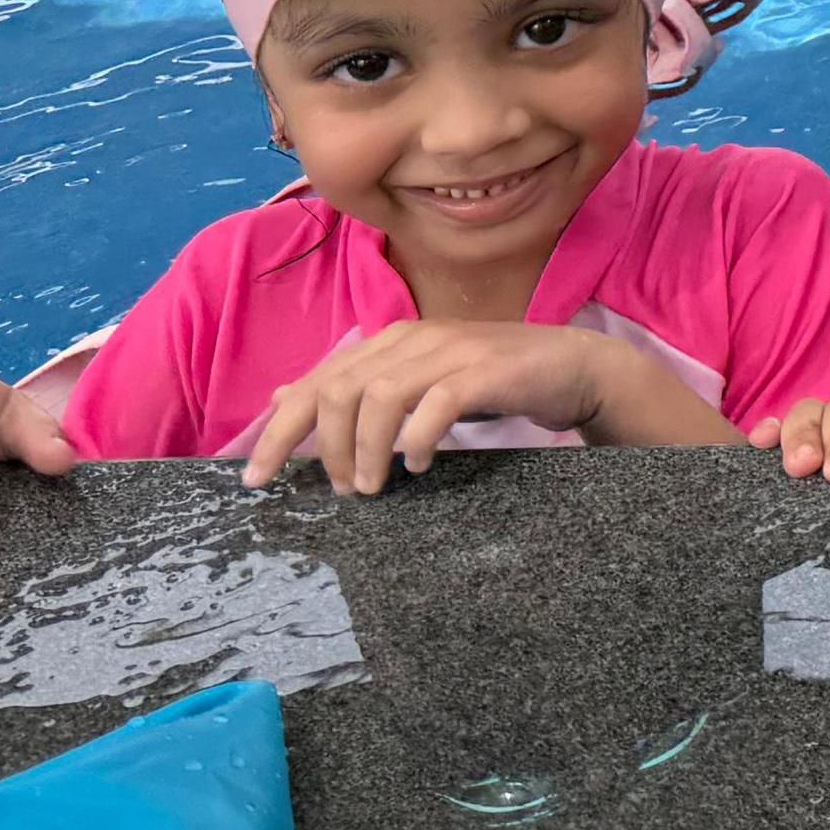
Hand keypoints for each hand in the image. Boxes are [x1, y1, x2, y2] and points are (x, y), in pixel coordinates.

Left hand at [239, 322, 633, 493]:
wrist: (572, 366)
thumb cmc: (491, 382)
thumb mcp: (416, 382)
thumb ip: (357, 388)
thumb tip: (283, 398)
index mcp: (390, 341)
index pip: (317, 383)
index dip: (280, 432)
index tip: (256, 479)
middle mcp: (412, 338)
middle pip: (338, 390)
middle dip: (326, 448)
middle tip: (339, 490)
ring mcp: (450, 351)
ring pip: (379, 397)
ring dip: (367, 450)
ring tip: (373, 487)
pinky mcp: (486, 370)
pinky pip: (436, 404)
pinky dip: (418, 439)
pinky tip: (420, 465)